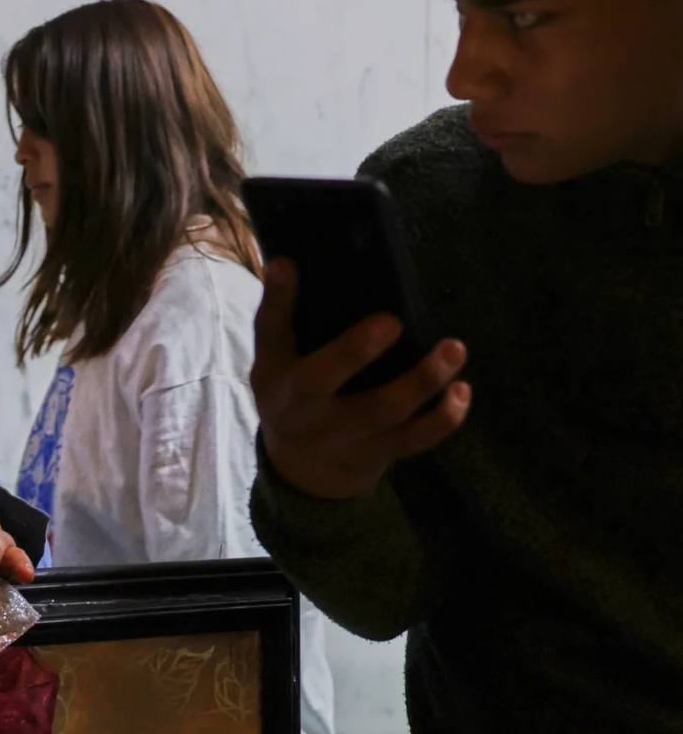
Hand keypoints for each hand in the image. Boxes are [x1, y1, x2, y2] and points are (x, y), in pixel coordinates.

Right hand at [251, 259, 471, 500]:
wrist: (303, 471)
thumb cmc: (292, 398)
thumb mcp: (273, 361)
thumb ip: (278, 316)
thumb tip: (284, 261)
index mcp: (280, 379)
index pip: (272, 336)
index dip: (280, 303)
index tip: (290, 264)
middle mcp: (307, 411)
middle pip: (325, 382)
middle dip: (355, 352)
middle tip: (392, 321)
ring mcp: (345, 436)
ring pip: (384, 411)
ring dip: (422, 380)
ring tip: (454, 348)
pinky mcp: (379, 453)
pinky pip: (414, 440)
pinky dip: (443, 419)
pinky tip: (461, 390)